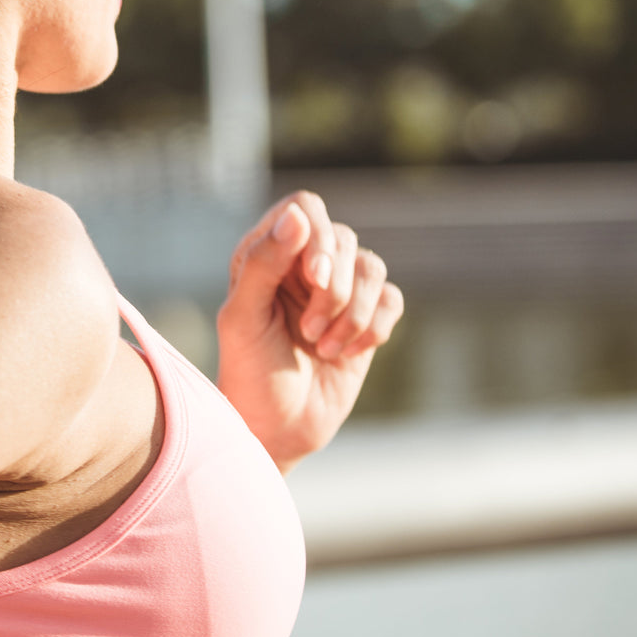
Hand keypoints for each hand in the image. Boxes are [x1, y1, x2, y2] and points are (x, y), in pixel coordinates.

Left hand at [215, 192, 403, 473]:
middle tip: (308, 331)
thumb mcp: (244, 318)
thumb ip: (263, 263)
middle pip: (343, 237)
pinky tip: (346, 354)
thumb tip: (297, 215)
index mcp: (264, 253)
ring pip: (373, 266)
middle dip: (335, 290)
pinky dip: (375, 329)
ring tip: (323, 348)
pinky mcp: (366, 317)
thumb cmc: (248, 371)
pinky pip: (393, 300)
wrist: (276, 428)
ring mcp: (338, 289)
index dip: (318, 236)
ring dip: (354, 314)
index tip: (315, 278)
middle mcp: (302, 263)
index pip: (305, 207)